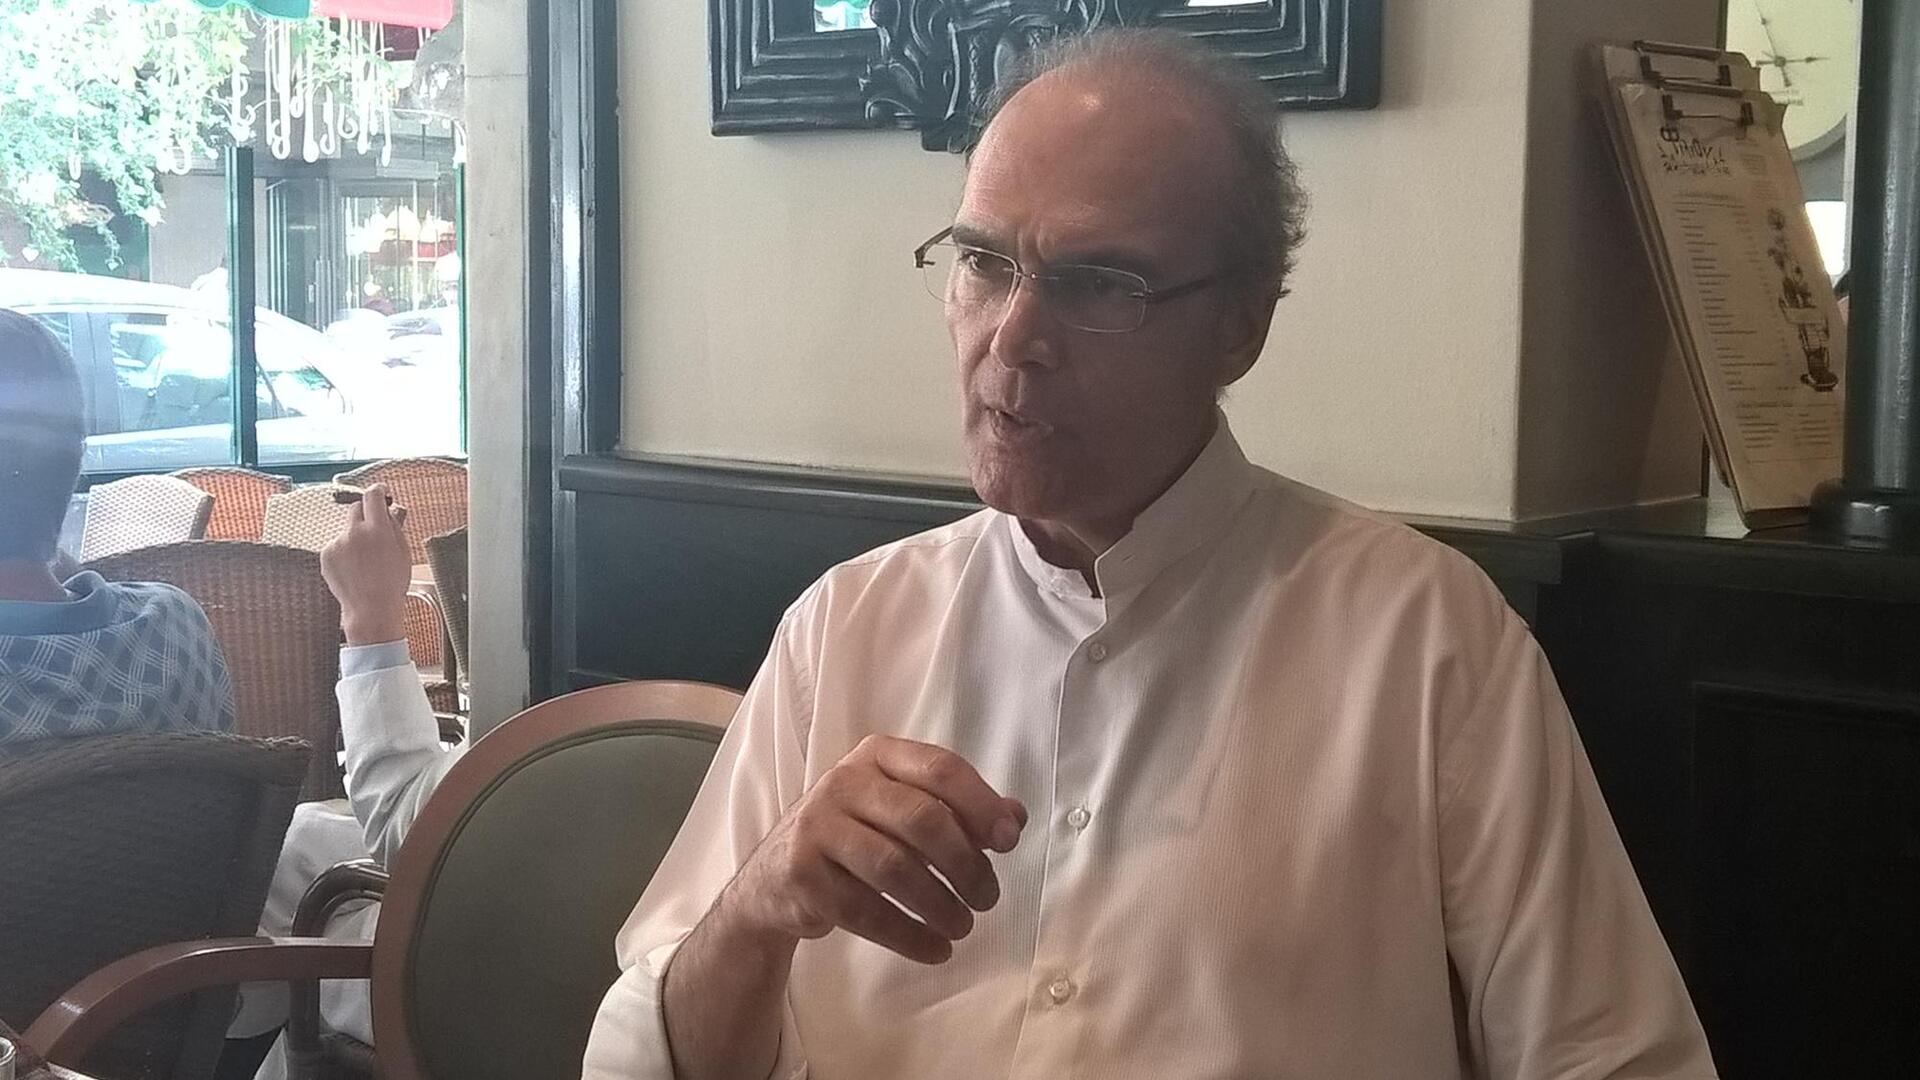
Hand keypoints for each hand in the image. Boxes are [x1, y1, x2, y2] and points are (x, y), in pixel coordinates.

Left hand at [319, 482, 411, 645]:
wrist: (370, 609)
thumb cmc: (391, 583)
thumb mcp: (403, 552)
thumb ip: (396, 526)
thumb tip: (391, 508)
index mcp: (377, 530)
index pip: (373, 496)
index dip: (378, 491)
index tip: (381, 492)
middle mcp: (354, 532)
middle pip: (356, 508)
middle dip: (365, 514)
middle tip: (375, 530)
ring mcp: (337, 543)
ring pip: (347, 529)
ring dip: (355, 537)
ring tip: (365, 561)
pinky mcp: (326, 554)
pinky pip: (337, 544)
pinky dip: (345, 551)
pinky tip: (354, 568)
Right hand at [716, 735, 1026, 964]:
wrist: (777, 876)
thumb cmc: (858, 836)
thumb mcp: (905, 811)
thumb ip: (960, 810)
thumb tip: (1014, 819)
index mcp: (878, 755)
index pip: (941, 768)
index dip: (982, 805)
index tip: (1009, 842)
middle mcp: (844, 781)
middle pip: (922, 819)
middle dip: (966, 864)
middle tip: (988, 897)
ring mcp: (817, 826)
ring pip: (895, 868)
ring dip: (940, 905)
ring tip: (964, 925)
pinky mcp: (801, 874)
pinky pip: (865, 911)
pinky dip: (909, 935)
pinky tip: (935, 949)